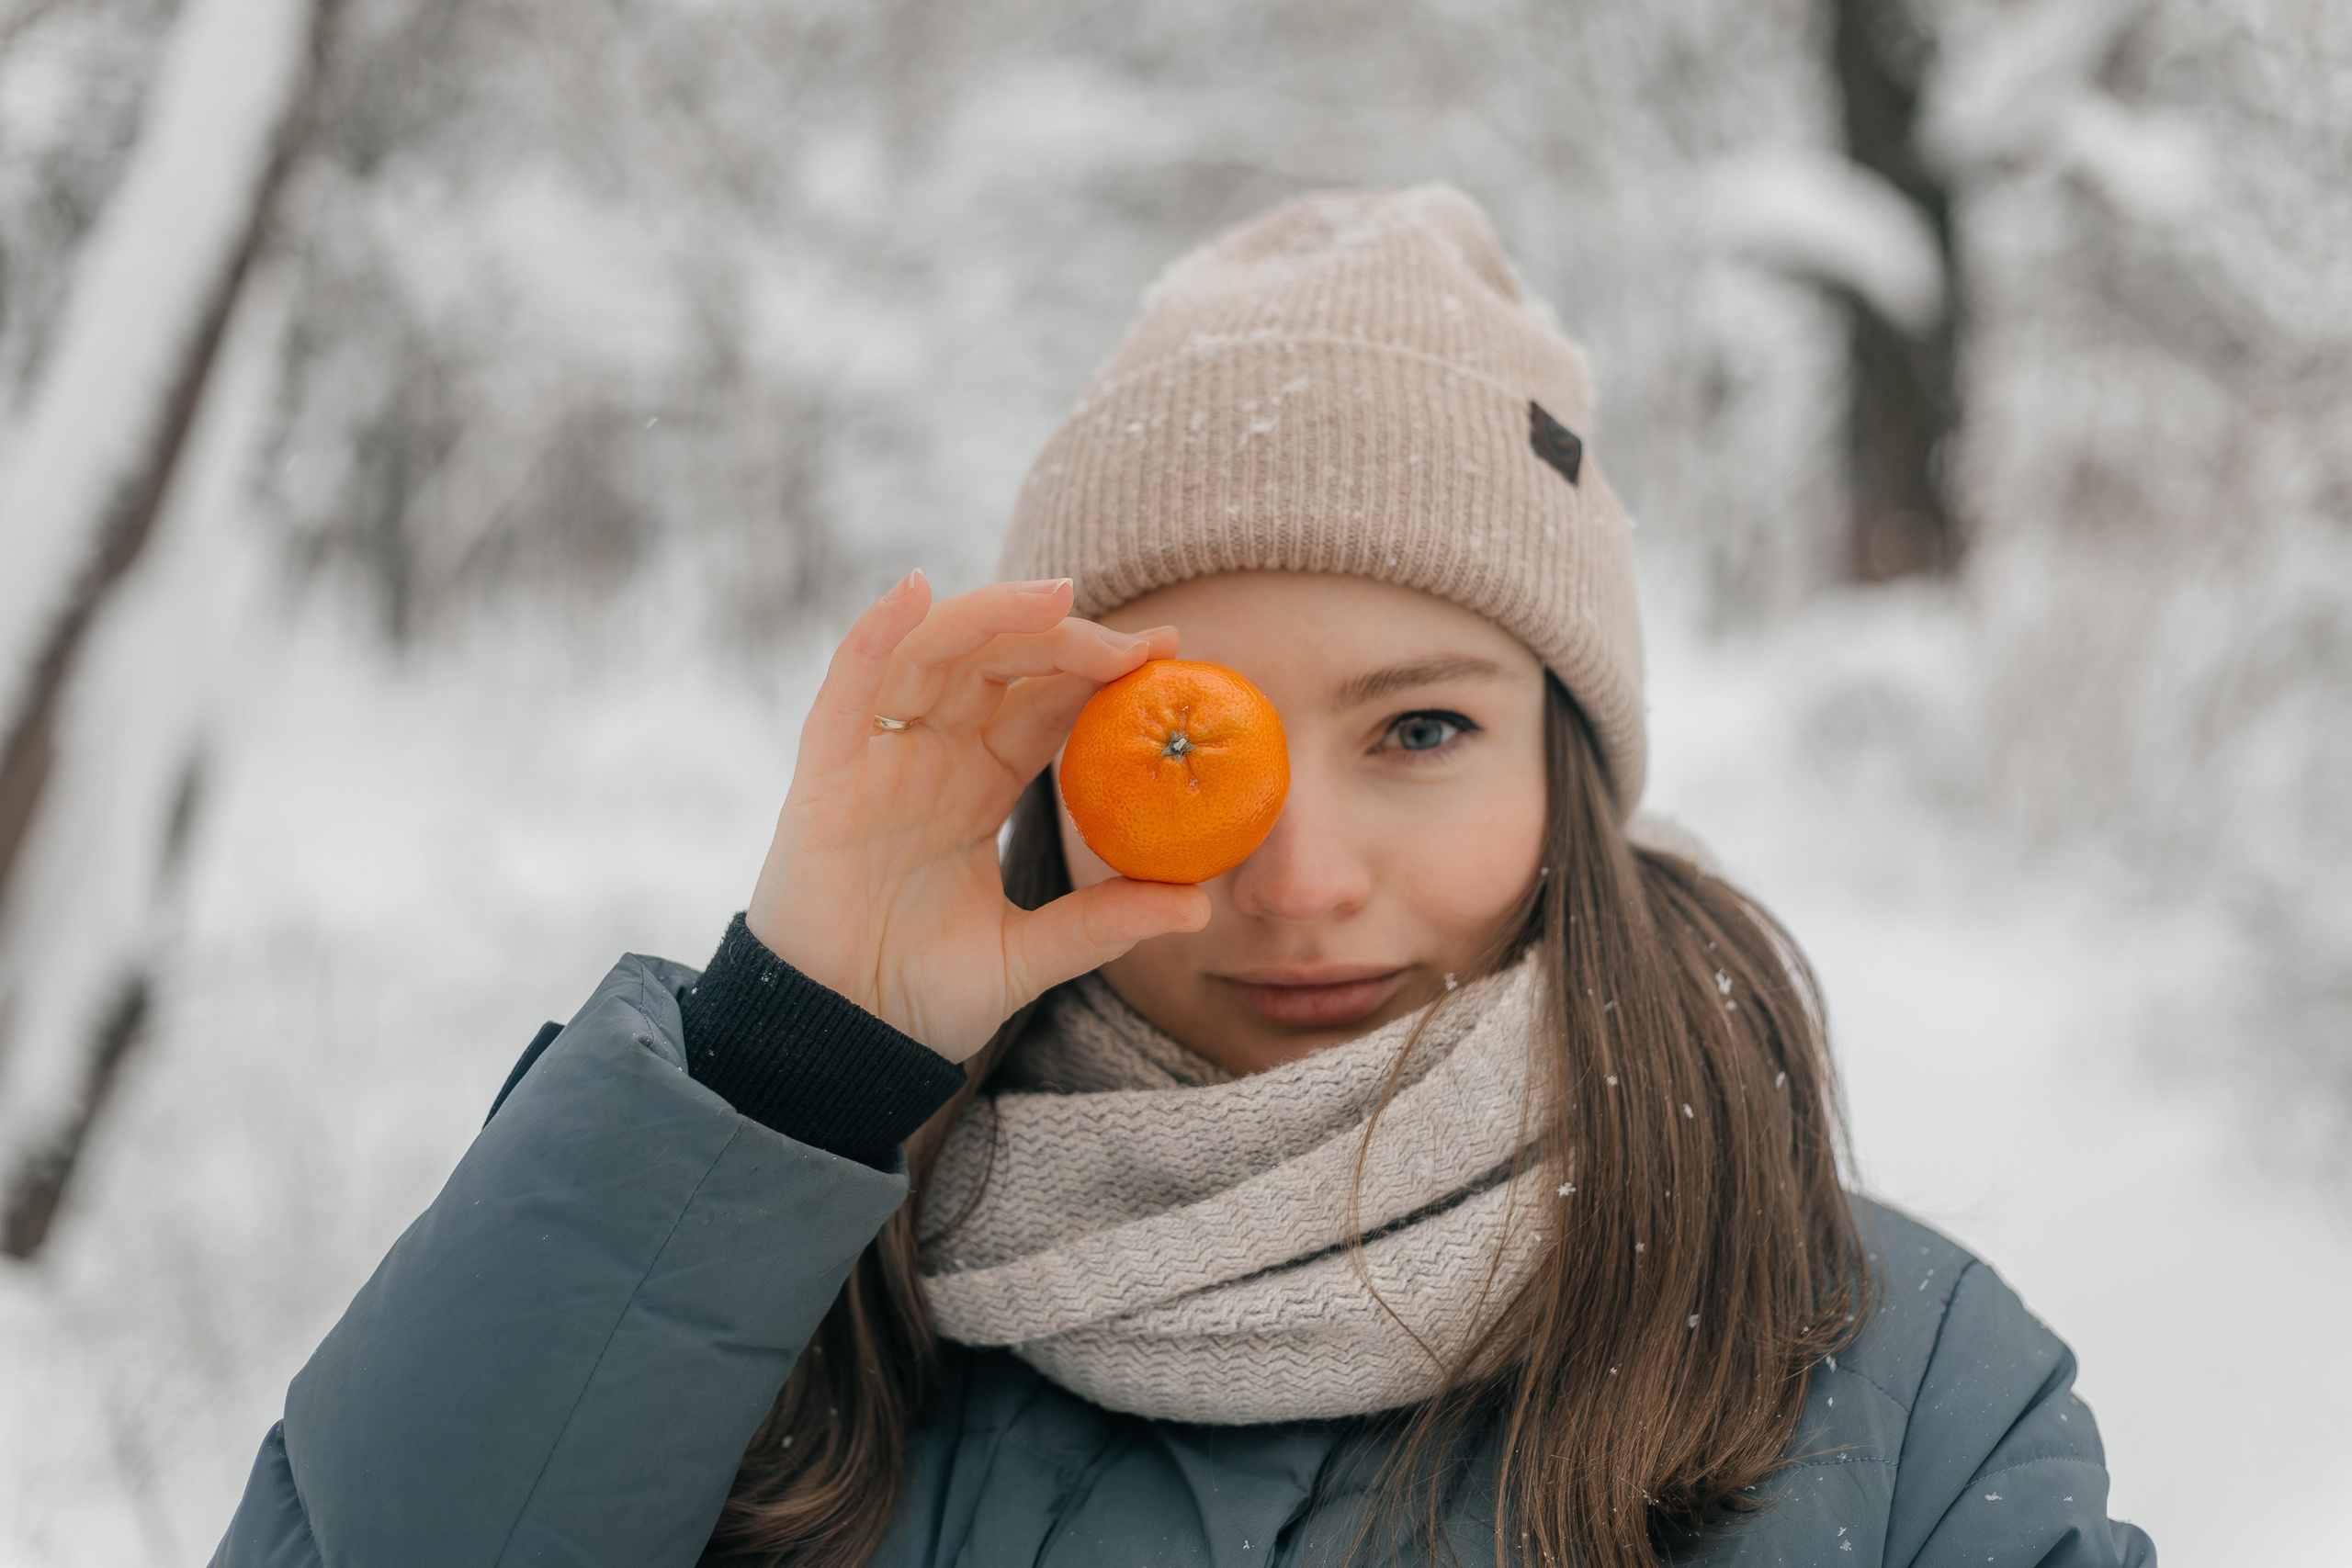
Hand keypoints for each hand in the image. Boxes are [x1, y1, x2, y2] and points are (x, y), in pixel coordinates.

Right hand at [746, 571, 1210, 1061]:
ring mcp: (875, 762)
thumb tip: (1199, 905)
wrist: (839, 1047)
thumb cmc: (918, 1001)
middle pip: (996, 664)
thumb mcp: (1028, 957)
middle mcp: (927, 759)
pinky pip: (847, 689)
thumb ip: (1101, 924)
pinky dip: (874, 632)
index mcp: (975, 787)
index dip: (1098, 669)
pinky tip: (914, 589)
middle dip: (1065, 638)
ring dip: (991, 614)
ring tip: (1056, 596)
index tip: (1170, 649)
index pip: (1042, 702)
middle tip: (1138, 642)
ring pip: (931, 655)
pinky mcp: (823, 779)